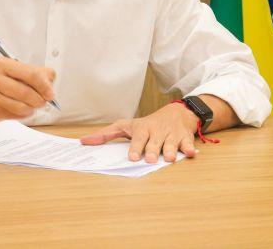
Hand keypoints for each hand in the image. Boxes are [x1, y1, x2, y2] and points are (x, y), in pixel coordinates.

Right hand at [0, 57, 55, 119]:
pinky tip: (19, 110)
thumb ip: (33, 72)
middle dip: (39, 100)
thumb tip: (50, 81)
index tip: (50, 93)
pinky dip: (21, 115)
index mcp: (3, 64)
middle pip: (27, 93)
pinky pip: (13, 116)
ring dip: (31, 109)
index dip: (45, 86)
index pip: (31, 75)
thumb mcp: (12, 68)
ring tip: (30, 106)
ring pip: (20, 107)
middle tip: (42, 102)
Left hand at [79, 103, 198, 162]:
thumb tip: (83, 141)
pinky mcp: (185, 138)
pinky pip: (188, 143)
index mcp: (142, 129)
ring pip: (171, 143)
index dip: (135, 147)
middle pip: (154, 142)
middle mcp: (157, 131)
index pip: (138, 138)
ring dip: (170, 150)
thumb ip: (106, 134)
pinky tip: (190, 153)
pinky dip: (189, 148)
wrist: (176, 113)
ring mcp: (171, 135)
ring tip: (168, 158)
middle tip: (149, 159)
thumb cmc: (147, 124)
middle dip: (152, 150)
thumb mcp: (126, 126)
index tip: (132, 157)